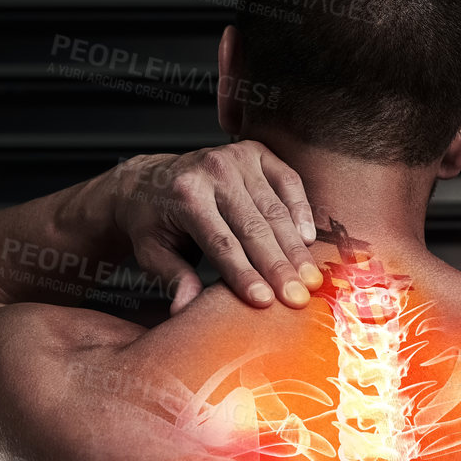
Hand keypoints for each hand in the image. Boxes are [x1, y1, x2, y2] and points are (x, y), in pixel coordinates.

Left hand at [116, 142, 324, 313]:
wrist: (150, 179)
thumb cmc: (154, 221)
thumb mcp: (151, 252)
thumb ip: (172, 278)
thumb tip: (185, 309)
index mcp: (185, 194)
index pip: (221, 242)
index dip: (244, 273)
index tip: (265, 301)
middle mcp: (213, 170)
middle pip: (253, 227)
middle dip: (278, 266)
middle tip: (298, 298)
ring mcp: (236, 157)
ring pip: (274, 209)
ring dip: (294, 248)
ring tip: (310, 279)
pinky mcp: (255, 152)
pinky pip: (288, 181)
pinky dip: (301, 210)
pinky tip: (309, 240)